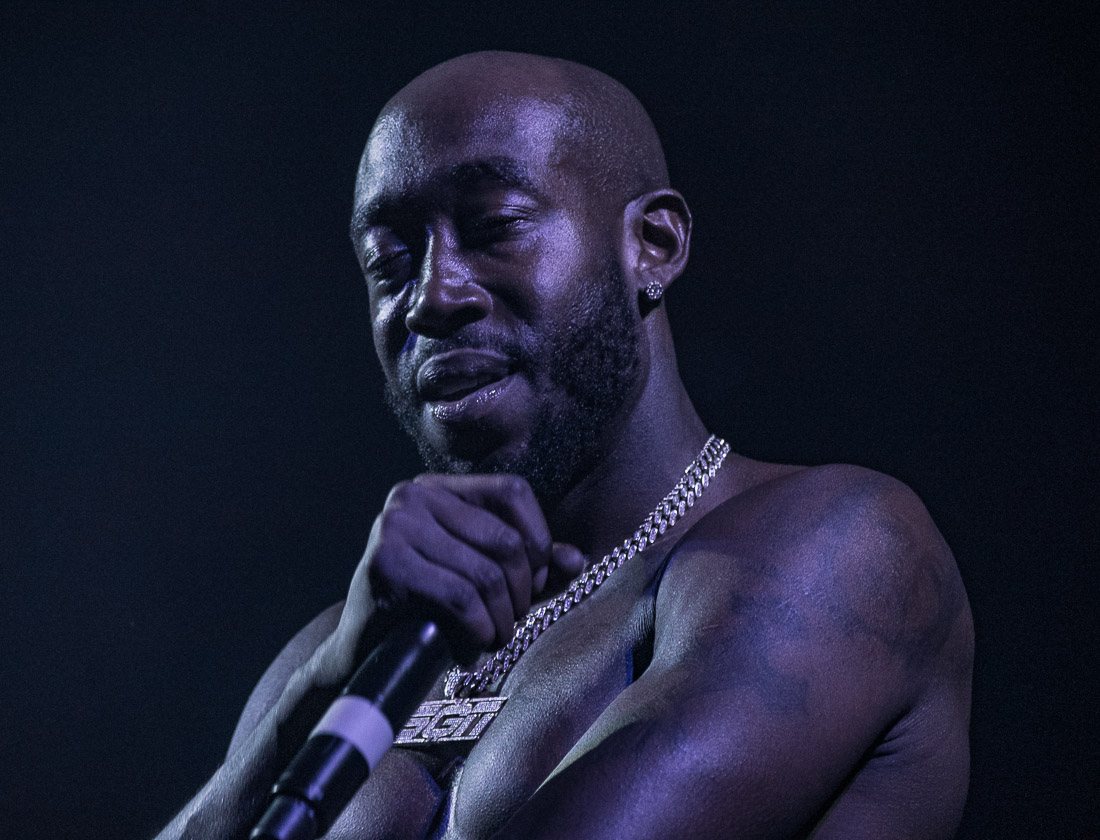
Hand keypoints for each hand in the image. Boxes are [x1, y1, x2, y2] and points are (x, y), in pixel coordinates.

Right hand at [338, 474, 584, 665]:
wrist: (363, 654)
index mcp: (440, 488)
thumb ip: (532, 567)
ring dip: (501, 619)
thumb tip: (576, 560)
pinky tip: (472, 648)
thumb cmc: (431, 612)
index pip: (512, 491)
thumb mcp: (486, 581)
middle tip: (511, 622)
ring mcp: (394, 526)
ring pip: (486, 573)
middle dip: (521, 591)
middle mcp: (413, 495)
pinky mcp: (384, 564)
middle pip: (504, 538)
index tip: (535, 583)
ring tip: (494, 639)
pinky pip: (460, 597)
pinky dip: (478, 629)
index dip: (539, 538)